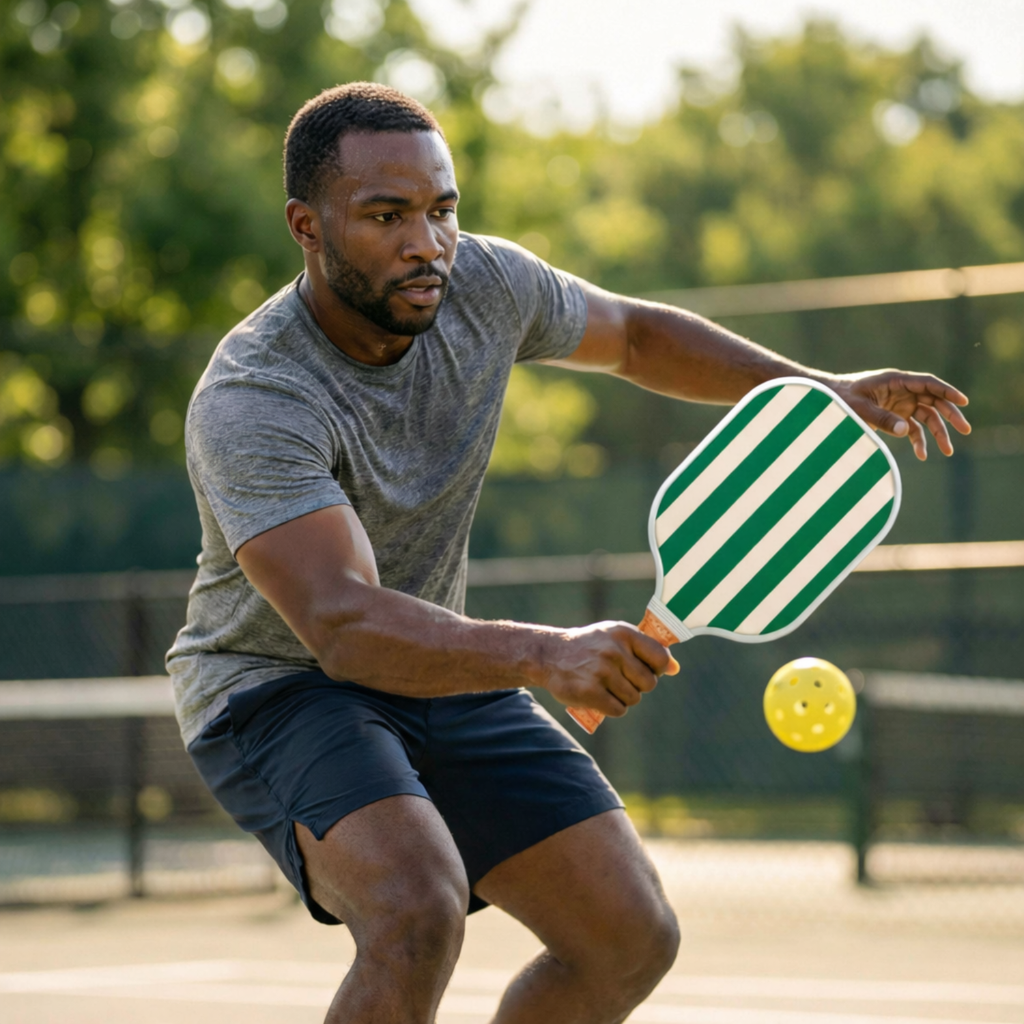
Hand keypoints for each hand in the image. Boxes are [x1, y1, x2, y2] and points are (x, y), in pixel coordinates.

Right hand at [540, 622, 679, 717]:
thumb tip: (675, 668)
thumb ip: (644, 649)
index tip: (645, 669)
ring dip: (624, 698)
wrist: (549, 655)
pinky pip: (618, 709)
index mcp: (623, 634)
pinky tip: (602, 699)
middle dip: (639, 686)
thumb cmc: (589, 646)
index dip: (657, 669)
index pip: (659, 657)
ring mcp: (601, 672)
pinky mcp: (590, 692)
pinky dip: (613, 708)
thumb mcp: (615, 637)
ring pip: (633, 698)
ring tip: (608, 688)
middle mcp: (614, 651)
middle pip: (648, 683)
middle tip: (622, 680)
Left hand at [830, 370, 970, 460]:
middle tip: (965, 430)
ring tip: (949, 451)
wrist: (829, 401)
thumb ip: (882, 418)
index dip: (947, 391)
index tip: (963, 401)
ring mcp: (900, 404)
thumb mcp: (860, 409)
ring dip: (938, 433)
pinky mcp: (895, 417)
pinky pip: (912, 429)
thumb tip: (906, 431)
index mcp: (896, 381)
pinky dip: (918, 441)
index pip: (927, 384)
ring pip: (927, 417)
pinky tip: (921, 455)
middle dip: (950, 416)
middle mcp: (903, 391)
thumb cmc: (842, 399)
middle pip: (933, 401)